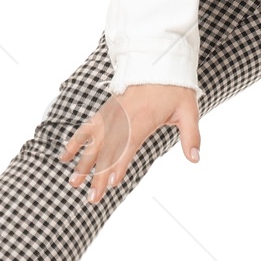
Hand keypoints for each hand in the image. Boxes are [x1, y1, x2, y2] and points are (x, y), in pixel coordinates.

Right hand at [58, 82, 200, 201]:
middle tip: (92, 198)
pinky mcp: (107, 111)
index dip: (119, 166)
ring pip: (94, 141)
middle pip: (107, 151)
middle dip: (98, 176)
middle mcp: (123, 118)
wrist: (159, 62)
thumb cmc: (175, 88)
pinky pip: (88, 127)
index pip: (127, 146)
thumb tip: (195, 159)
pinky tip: (66, 156)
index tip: (110, 184)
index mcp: (142, 119)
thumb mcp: (189, 110)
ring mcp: (112, 114)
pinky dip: (75, 141)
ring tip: (73, 182)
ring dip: (83, 162)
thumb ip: (191, 136)